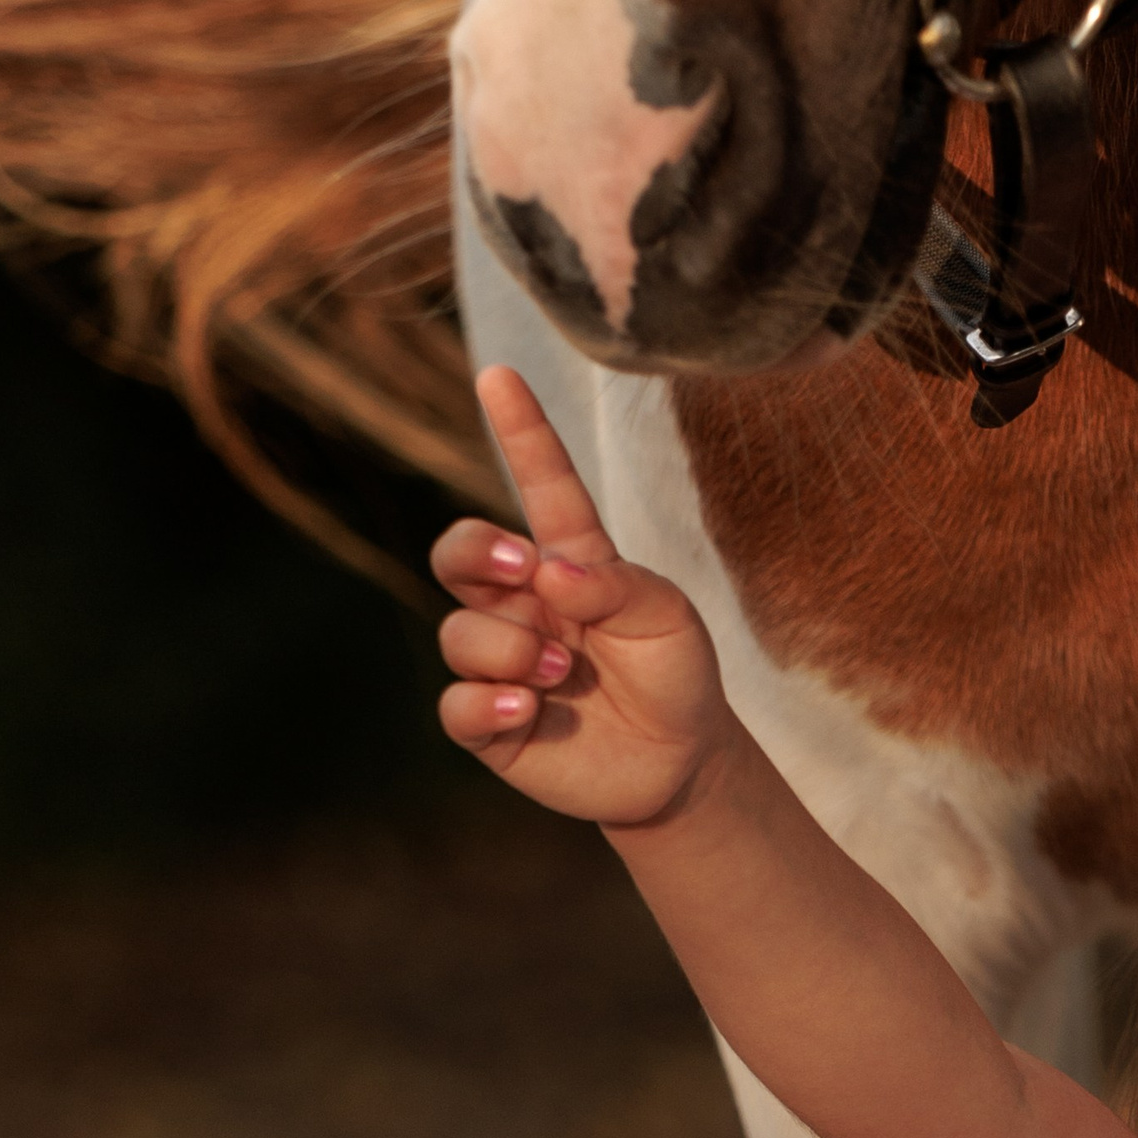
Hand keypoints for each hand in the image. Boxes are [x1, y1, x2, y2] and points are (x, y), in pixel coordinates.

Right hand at [432, 367, 731, 828]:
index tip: (499, 373)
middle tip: (523, 571)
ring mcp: (502, 662)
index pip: (540, 486)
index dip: (521, 431)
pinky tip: (527, 709)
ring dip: (511, 646)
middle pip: (458, 551)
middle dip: (474, 550)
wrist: (681, 764)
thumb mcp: (669, 618)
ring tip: (564, 670)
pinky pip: (455, 702)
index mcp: (571, 562)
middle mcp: (524, 604)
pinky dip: (486, 702)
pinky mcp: (490, 723)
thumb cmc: (677, 675)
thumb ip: (616, 586)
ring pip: (459, 632)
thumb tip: (549, 573)